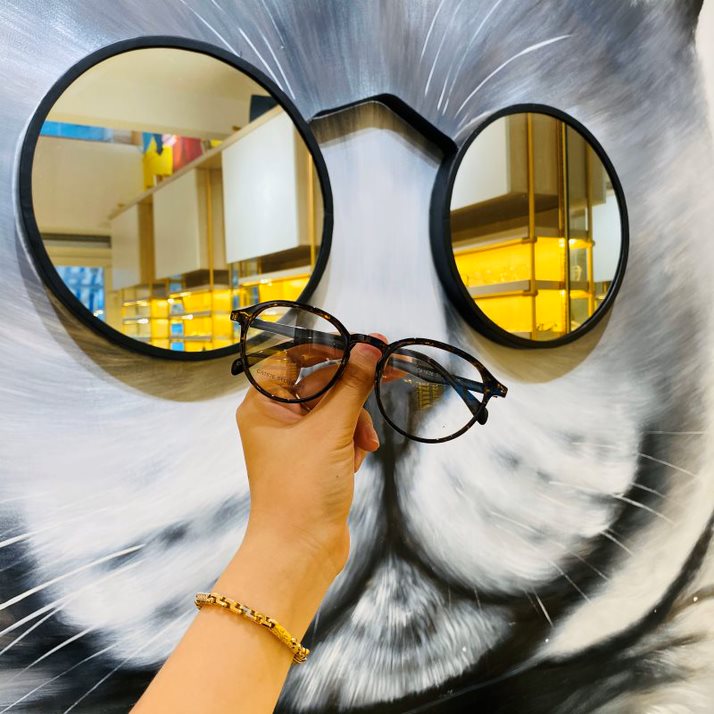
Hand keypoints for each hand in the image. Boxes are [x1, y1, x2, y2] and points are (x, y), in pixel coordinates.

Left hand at [236, 336, 384, 580]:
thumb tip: (370, 348)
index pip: (292, 358)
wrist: (302, 551)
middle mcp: (278, 419)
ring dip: (356, 421)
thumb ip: (352, 385)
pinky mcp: (317, 458)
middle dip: (353, 389)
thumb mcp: (330, 430)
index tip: (360, 344)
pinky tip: (359, 458)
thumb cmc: (300, 490)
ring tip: (364, 444)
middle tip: (391, 370)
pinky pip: (341, 433)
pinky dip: (354, 440)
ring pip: (337, 408)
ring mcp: (298, 440)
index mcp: (264, 405)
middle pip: (322, 383)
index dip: (326, 348)